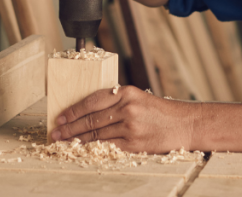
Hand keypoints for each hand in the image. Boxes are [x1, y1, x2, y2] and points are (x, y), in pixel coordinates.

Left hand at [51, 86, 194, 152]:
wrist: (184, 124)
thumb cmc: (161, 112)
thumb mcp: (139, 98)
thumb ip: (117, 102)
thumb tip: (89, 111)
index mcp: (126, 92)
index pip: (92, 100)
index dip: (73, 110)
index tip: (61, 117)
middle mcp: (127, 108)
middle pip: (90, 119)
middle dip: (70, 127)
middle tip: (56, 133)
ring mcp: (130, 127)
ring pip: (96, 134)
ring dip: (77, 139)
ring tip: (64, 142)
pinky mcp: (134, 143)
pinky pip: (107, 146)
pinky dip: (93, 148)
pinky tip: (83, 149)